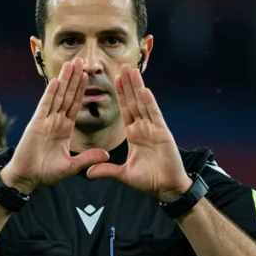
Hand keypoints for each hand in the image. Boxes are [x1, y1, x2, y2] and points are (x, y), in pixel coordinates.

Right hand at [1, 60, 109, 193]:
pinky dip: (51, 93)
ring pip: (57, 96)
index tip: (87, 75)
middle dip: (74, 78)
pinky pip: (45, 105)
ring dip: (64, 79)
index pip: (75, 105)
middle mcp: (55, 121)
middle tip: (81, 60)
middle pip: (67, 95)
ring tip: (71, 63)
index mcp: (64, 129)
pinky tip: (57, 80)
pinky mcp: (36, 124)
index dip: (81, 90)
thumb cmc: (46, 173)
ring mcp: (45, 121)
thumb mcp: (71, 166)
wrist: (27, 178)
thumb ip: (88, 158)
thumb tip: (107, 154)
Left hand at [86, 64, 191, 201]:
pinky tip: (144, 90)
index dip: (120, 95)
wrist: (167, 189)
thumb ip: (106, 170)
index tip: (114, 79)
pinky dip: (150, 103)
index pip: (125, 110)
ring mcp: (154, 129)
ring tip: (132, 70)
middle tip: (122, 65)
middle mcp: (144, 128)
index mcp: (135, 135)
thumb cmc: (149, 181)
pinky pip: (154, 116)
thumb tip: (89, 173)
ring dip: (137, 87)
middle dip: (128, 84)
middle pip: (134, 102)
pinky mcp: (163, 134)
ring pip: (143, 104)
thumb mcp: (123, 175)